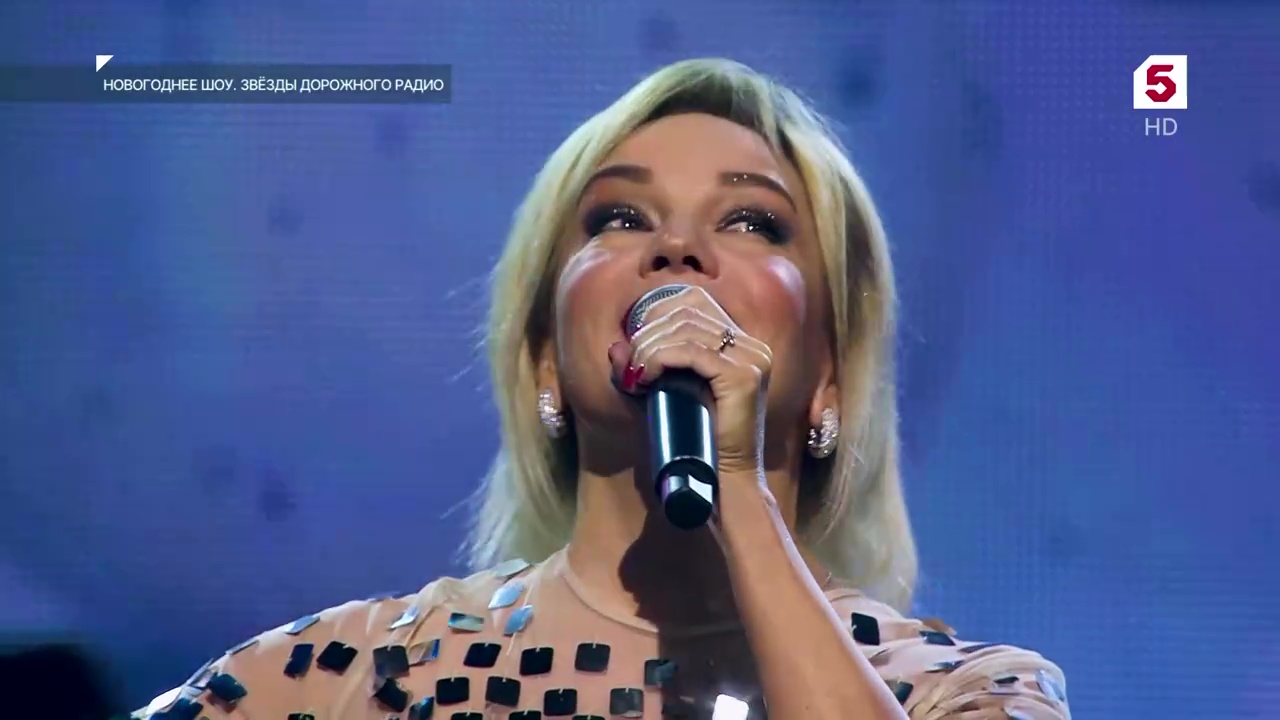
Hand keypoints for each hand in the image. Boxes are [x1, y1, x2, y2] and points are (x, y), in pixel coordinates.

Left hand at [608, 286, 772, 475]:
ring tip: (637, 375)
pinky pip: (692, 352)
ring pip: (686, 329)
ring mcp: (752, 360)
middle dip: (648, 334)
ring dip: (650, 348)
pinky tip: (646, 378)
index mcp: (742, 345)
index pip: (696, 301)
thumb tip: (615, 347)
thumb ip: (643, 368)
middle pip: (688, 311)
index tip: (637, 343)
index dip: (658, 313)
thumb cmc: (697, 441)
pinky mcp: (744, 377)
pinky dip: (661, 359)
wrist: (724, 481)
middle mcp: (752, 347)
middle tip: (631, 366)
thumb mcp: (666, 394)